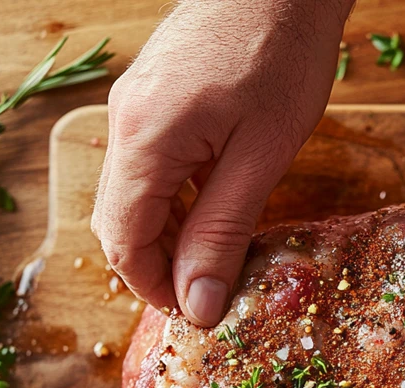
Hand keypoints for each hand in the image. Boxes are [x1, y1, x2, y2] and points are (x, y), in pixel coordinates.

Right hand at [92, 0, 352, 325]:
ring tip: (224, 256)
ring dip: (173, 235)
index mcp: (144, 142)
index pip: (124, 242)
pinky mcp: (157, 98)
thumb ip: (223, 232)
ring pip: (138, 196)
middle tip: (214, 291)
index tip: (198, 315)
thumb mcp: (262, 156)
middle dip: (161, 267)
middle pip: (122, 223)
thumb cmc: (281, 54)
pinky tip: (221, 208)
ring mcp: (137, 107)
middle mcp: (125, 124)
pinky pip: (154, 166)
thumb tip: (197, 303)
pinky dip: (180, 200)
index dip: (155, 289)